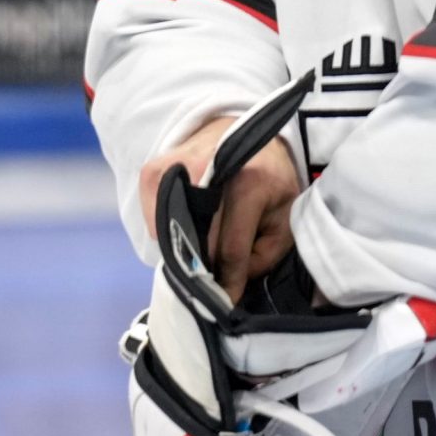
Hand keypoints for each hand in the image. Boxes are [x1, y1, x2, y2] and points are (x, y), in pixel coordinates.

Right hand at [141, 115, 300, 298]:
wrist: (242, 130)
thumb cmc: (268, 179)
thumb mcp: (284, 215)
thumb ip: (265, 253)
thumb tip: (230, 280)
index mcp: (250, 183)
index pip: (230, 250)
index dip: (229, 283)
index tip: (227, 304)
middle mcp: (210, 169)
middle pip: (197, 241)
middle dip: (203, 271)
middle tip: (209, 289)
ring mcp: (177, 165)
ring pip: (170, 228)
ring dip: (181, 249)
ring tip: (196, 260)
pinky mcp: (155, 166)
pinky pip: (151, 212)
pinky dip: (163, 229)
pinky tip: (182, 231)